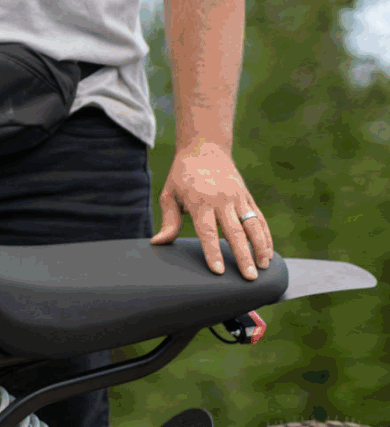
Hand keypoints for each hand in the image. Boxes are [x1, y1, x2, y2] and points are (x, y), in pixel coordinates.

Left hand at [151, 142, 271, 280]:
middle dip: (242, 256)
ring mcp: (237, 197)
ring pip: (253, 225)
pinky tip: (267, 252)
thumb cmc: (182, 175)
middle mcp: (222, 200)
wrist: (205, 148)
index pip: (208, 232)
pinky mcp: (247, 196)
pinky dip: (265, 235)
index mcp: (200, 202)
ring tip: (263, 267)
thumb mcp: (169, 194)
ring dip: (260, 247)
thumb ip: (169, 220)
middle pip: (234, 232)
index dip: (213, 252)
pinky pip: (258, 218)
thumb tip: (157, 242)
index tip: (218, 271)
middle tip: (247, 278)